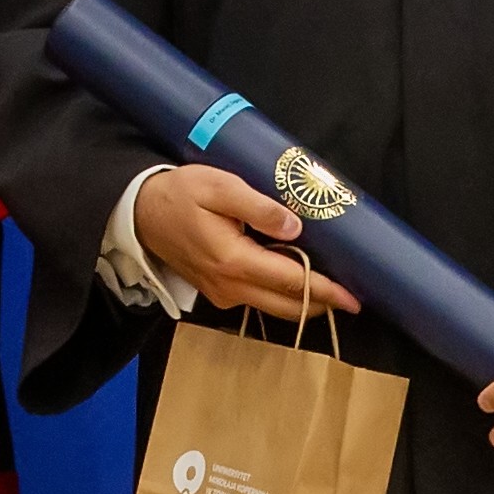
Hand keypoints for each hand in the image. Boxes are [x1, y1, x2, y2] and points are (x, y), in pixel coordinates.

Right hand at [132, 165, 362, 318]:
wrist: (140, 212)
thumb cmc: (179, 193)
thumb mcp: (219, 186)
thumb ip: (258, 206)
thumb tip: (294, 227)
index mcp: (233, 261)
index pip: (291, 282)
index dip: (326, 291)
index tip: (354, 298)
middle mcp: (229, 286)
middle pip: (286, 305)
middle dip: (321, 303)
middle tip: (353, 298)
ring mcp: (222, 293)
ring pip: (272, 307)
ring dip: (303, 302)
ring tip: (332, 291)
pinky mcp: (218, 292)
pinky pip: (258, 300)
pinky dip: (282, 295)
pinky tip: (298, 281)